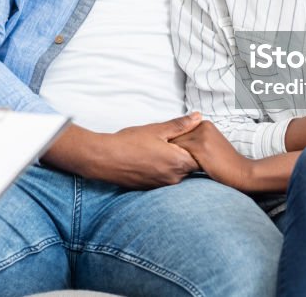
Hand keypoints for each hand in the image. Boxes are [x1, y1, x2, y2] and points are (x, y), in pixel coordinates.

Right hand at [54, 113, 202, 188]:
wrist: (104, 159)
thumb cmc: (129, 143)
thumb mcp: (157, 129)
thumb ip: (180, 125)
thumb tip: (198, 117)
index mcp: (178, 162)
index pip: (201, 159)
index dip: (197, 147)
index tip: (189, 137)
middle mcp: (173, 178)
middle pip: (190, 166)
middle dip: (185, 153)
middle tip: (172, 139)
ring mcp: (162, 185)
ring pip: (177, 172)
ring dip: (173, 161)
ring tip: (158, 148)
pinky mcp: (151, 188)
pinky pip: (164, 178)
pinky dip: (162, 168)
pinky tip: (150, 158)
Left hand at [171, 121, 252, 189]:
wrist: (242, 172)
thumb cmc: (225, 163)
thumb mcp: (211, 144)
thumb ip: (196, 139)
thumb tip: (173, 144)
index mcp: (205, 124)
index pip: (178, 130)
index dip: (171, 143)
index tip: (167, 153)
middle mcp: (202, 126)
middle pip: (175, 135)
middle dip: (168, 147)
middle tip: (164, 160)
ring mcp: (201, 136)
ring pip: (174, 143)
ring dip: (169, 154)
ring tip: (168, 165)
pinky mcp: (200, 147)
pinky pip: (178, 152)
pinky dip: (174, 160)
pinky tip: (175, 169)